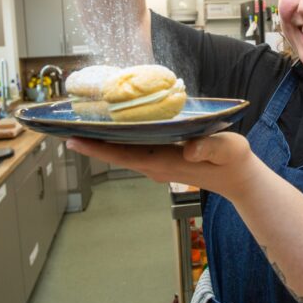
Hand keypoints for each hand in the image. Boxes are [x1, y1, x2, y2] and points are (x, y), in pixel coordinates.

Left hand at [66, 133, 266, 201]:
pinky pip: (132, 149)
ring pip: (121, 152)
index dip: (97, 147)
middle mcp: (154, 165)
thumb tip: (189, 150)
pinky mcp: (161, 158)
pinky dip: (116, 139)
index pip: (123, 155)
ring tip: (78, 124)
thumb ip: (210, 148)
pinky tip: (109, 127)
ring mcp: (157, 163)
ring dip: (100, 140)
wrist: (239, 178)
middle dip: (90, 141)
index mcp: (164, 162)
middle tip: (63, 126)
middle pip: (115, 154)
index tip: (73, 138)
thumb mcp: (227, 151)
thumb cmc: (233, 162)